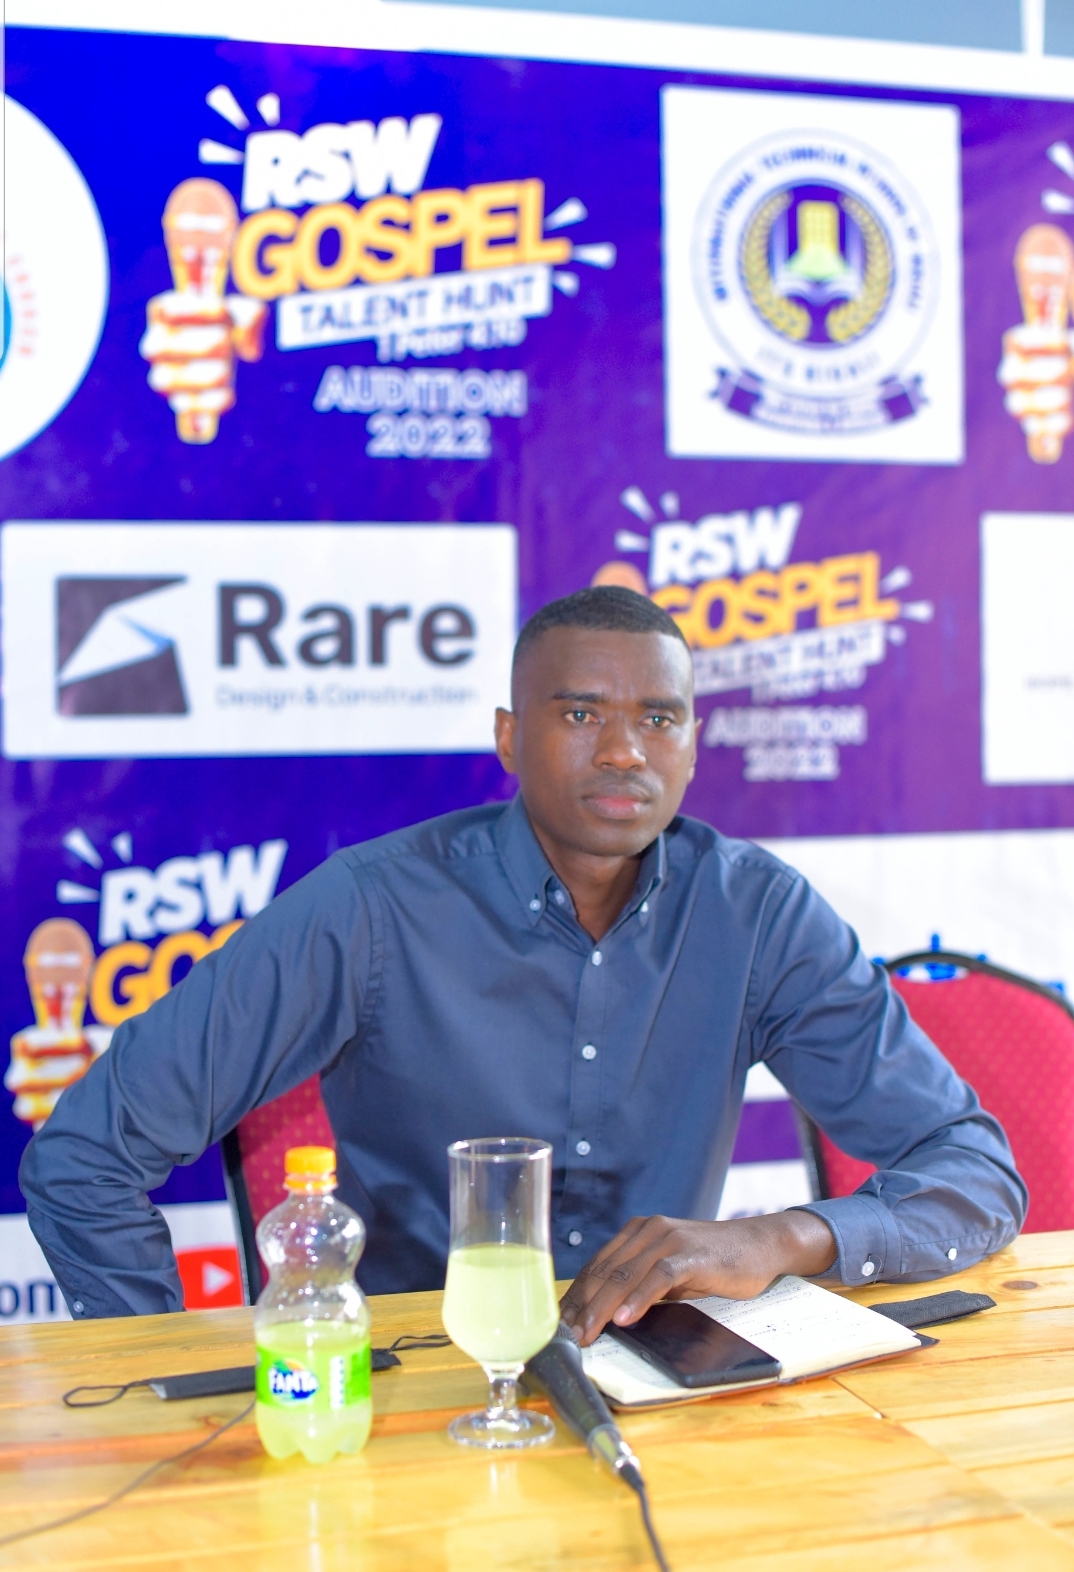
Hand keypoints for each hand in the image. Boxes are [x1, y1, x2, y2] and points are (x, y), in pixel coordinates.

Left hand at [559, 1211, 836, 1346]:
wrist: (759, 1245)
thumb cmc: (713, 1264)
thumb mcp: (670, 1273)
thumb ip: (641, 1284)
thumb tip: (606, 1317)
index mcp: (636, 1233)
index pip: (597, 1267)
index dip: (575, 1298)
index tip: (558, 1327)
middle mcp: (647, 1231)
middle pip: (604, 1272)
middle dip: (581, 1307)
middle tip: (565, 1339)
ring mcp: (669, 1239)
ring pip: (625, 1274)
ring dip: (602, 1308)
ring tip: (586, 1334)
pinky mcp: (691, 1253)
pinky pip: (659, 1276)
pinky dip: (639, 1298)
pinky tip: (625, 1319)